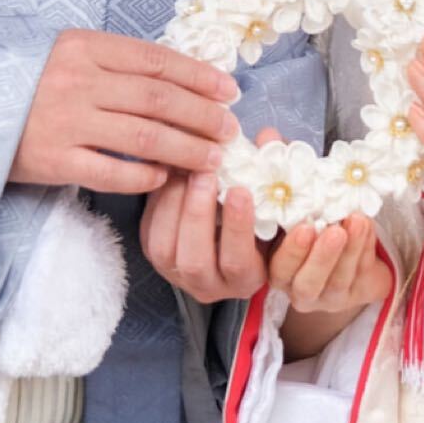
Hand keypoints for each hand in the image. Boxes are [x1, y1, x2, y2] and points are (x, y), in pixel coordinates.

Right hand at [10, 29, 239, 194]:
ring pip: (145, 136)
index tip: (230, 90)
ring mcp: (65, 121)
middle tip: (230, 129)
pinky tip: (165, 178)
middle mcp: (77, 80)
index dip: (199, 76)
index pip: (156, 60)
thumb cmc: (22, 83)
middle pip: (159, 99)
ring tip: (213, 158)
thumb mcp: (63, 55)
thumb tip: (178, 78)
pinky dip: (145, 176)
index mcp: (83, 46)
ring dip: (187, 148)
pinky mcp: (53, 160)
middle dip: (204, 115)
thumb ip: (112, 62)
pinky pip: (113, 171)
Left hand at [141, 129, 280, 303]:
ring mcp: (177, 275)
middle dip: (198, 215)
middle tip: (206, 172)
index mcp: (246, 279)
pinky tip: (170, 173)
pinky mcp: (155, 256)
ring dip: (173, 204)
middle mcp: (210, 286)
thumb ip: (274, 173)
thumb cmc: (262, 216)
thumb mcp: (274, 202)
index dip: (237, 227)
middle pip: (195, 261)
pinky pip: (149, 233)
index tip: (239, 190)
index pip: (237, 262)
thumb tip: (267, 137)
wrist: (233, 232)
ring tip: (185, 168)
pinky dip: (157, 202)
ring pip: (165, 249)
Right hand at [268, 215, 390, 313]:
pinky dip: (367, 248)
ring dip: (352, 249)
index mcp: (282, 275)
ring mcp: (332, 298)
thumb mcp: (298, 225)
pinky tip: (368, 226)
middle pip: (309, 284)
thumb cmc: (313, 232)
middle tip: (336, 231)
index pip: (281, 269)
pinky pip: (364, 274)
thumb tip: (296, 194)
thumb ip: (294, 217)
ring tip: (358, 221)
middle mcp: (303, 293)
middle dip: (323, 258)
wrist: (346, 251)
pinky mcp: (359, 295)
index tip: (305, 228)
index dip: (292, 251)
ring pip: (341, 280)